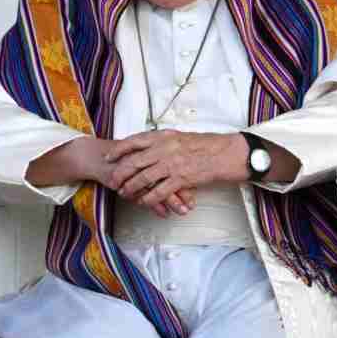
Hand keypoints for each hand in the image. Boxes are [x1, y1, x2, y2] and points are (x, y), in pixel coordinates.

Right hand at [26, 135, 195, 217]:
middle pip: (170, 174)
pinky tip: (164, 213)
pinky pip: (142, 193)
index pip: (178, 162)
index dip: (191, 175)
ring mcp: (136, 169)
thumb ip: (165, 158)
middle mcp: (148, 158)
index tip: (202, 186)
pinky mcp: (125, 179)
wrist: (98, 156)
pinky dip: (154, 204)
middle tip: (194, 204)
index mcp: (156, 148)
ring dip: (172, 200)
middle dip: (184, 191)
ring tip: (183, 211)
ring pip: (157, 185)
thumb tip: (188, 169)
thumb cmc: (127, 155)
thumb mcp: (149, 152)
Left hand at [105, 131, 245, 216]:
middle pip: (134, 162)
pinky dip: (148, 198)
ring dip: (131, 188)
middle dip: (120, 173)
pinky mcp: (180, 179)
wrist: (227, 154)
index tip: (109, 157)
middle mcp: (165, 149)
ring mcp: (172, 164)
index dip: (119, 150)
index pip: (134, 141)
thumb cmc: (209, 145)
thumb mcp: (183, 137)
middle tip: (113, 181)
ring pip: (142, 178)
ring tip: (124, 193)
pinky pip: (158, 191)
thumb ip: (165, 141)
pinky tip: (143, 201)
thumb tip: (151, 145)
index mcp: (164, 136)